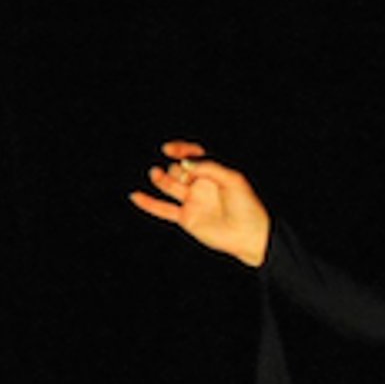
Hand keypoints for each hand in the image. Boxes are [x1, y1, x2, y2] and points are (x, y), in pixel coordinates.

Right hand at [129, 141, 271, 267]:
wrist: (249, 234)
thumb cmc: (247, 206)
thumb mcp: (232, 179)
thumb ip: (209, 167)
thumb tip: (184, 163)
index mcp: (214, 173)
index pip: (192, 156)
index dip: (180, 151)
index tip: (168, 149)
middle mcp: (201, 185)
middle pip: (179, 169)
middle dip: (176, 169)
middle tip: (185, 176)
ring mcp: (193, 201)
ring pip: (169, 185)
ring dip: (160, 178)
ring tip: (157, 174)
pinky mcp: (187, 218)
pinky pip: (163, 209)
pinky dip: (148, 203)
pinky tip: (135, 196)